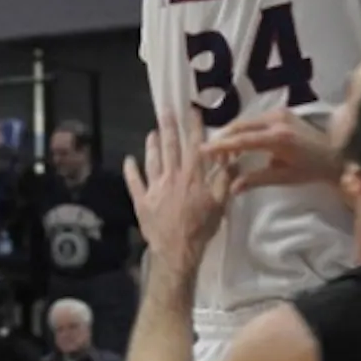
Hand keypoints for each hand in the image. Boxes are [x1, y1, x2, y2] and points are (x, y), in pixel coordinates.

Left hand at [124, 110, 233, 276]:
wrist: (177, 250)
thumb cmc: (201, 228)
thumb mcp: (220, 204)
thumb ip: (225, 180)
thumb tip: (232, 159)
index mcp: (192, 176)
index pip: (194, 145)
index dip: (194, 126)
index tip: (192, 110)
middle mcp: (172, 176)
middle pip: (170, 147)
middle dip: (168, 127)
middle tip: (165, 110)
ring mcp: (155, 187)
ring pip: (152, 160)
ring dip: (152, 145)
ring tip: (152, 132)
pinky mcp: (142, 200)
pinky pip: (134, 182)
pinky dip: (130, 170)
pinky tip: (128, 160)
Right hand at [200, 109, 337, 193]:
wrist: (337, 155)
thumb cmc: (312, 170)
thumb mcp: (284, 178)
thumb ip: (256, 180)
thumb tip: (232, 188)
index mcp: (278, 138)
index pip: (242, 140)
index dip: (220, 145)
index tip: (203, 150)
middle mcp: (277, 120)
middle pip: (240, 125)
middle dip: (223, 138)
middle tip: (209, 151)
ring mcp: (280, 113)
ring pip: (246, 120)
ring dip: (232, 133)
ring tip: (221, 148)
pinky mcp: (282, 111)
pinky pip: (256, 118)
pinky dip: (243, 128)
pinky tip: (238, 140)